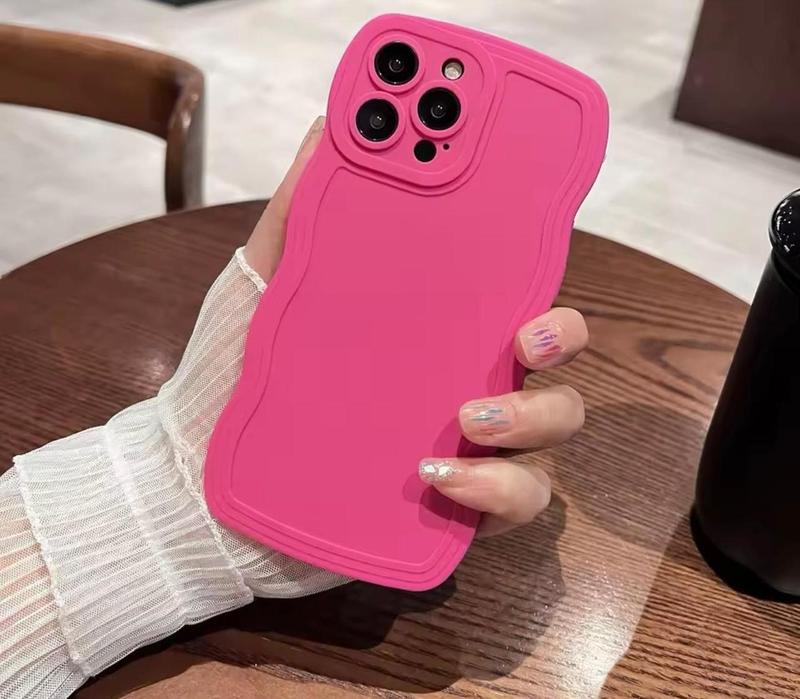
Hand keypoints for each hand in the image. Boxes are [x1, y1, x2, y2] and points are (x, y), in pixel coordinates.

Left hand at [245, 115, 586, 539]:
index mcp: (434, 332)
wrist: (198, 473)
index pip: (514, 301)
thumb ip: (302, 210)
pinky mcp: (453, 509)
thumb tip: (335, 124)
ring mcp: (465, 449)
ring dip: (528, 425)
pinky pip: (516, 504)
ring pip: (550, 438)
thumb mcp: (266, 282)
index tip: (531, 280)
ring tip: (465, 420)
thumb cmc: (239, 371)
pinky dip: (496, 493)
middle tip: (521, 343)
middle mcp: (462, 384)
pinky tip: (440, 477)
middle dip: (560, 347)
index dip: (547, 290)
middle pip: (555, 366)